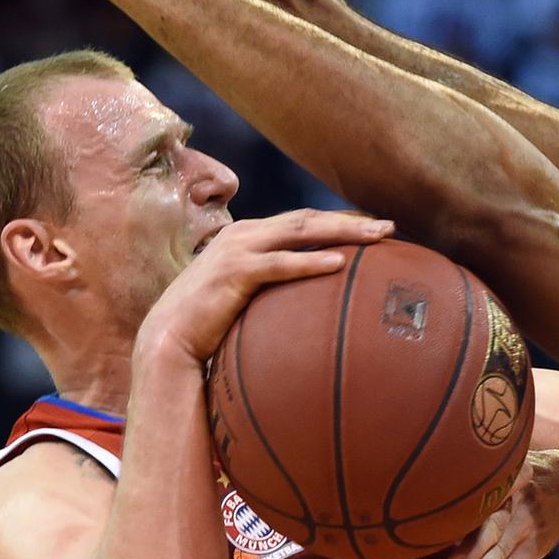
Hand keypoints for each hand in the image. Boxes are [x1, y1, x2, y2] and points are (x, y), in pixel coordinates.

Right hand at [139, 210, 392, 362]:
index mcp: (249, 236)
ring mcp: (238, 250)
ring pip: (300, 232)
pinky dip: (311, 262)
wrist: (168, 339)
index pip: (303, 221)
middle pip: (308, 220)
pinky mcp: (233, 273)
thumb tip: (306, 304)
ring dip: (342, 233)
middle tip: (390, 226)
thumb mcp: (243, 296)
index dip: (339, 220)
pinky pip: (280, 265)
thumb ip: (270, 287)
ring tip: (378, 237)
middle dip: (351, 221)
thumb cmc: (209, 324)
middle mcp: (245, 234)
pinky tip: (339, 264)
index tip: (373, 225)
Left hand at [445, 454, 558, 558]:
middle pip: (493, 528)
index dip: (466, 511)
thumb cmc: (513, 481)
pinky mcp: (532, 550)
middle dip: (473, 549)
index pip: (485, 497)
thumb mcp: (499, 473)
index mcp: (501, 483)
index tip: (440, 525)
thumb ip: (469, 492)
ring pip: (504, 556)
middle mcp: (514, 506)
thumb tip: (421, 513)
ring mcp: (525, 529)